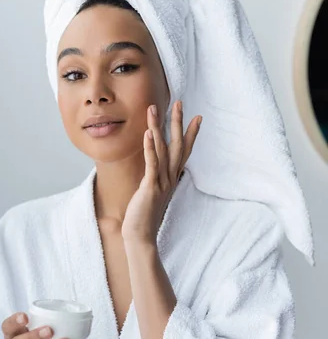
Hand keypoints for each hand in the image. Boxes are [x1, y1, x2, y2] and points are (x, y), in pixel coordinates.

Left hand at [121, 100, 201, 243]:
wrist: (141, 235)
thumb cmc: (144, 214)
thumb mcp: (153, 192)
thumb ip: (156, 178)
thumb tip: (157, 168)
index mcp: (172, 178)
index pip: (184, 152)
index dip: (191, 134)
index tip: (197, 117)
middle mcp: (170, 178)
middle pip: (177, 145)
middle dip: (178, 123)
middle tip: (180, 103)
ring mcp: (162, 182)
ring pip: (163, 150)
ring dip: (159, 128)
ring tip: (155, 109)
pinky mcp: (150, 188)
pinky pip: (152, 164)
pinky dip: (151, 148)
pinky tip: (148, 134)